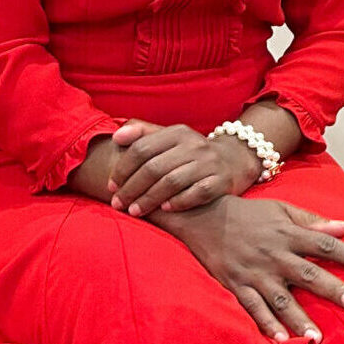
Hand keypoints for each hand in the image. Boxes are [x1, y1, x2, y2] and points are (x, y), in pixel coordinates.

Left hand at [108, 120, 259, 216]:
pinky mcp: (221, 181)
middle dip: (131, 188)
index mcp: (178, 132)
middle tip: (118, 204)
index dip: (122, 169)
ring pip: (172, 181)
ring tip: (134, 211)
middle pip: (154, 168)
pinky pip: (197, 193)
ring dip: (149, 199)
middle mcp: (195, 145)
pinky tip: (165, 209)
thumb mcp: (168, 137)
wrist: (232, 160)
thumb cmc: (188, 153)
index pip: (142, 149)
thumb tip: (117, 137)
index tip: (111, 186)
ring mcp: (209, 163)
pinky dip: (178, 202)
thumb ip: (141, 133)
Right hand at [154, 196, 343, 343]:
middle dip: (331, 289)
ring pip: (281, 299)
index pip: (325, 245)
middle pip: (308, 273)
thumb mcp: (282, 209)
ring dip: (300, 318)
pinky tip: (282, 341)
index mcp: (288, 234)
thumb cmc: (250, 214)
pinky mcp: (237, 287)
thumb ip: (312, 220)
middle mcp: (274, 255)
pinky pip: (253, 309)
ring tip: (318, 338)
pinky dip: (267, 326)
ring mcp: (255, 274)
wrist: (204, 217)